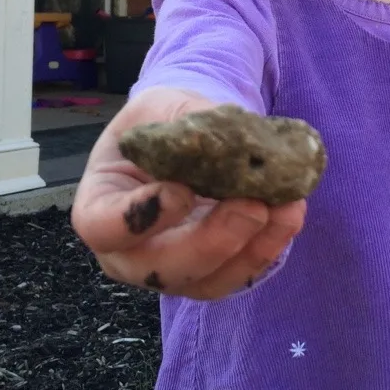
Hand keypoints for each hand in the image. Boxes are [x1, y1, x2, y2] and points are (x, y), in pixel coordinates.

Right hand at [71, 86, 305, 299]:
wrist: (190, 138)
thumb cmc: (162, 122)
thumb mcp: (163, 107)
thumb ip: (184, 121)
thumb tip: (221, 137)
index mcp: (99, 205)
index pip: (104, 227)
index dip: (141, 217)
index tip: (182, 191)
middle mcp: (128, 251)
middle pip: (160, 268)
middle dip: (210, 242)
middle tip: (252, 207)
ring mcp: (170, 268)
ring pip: (205, 283)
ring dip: (250, 251)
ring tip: (286, 209)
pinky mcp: (211, 272)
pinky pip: (238, 276)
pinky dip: (269, 249)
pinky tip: (291, 214)